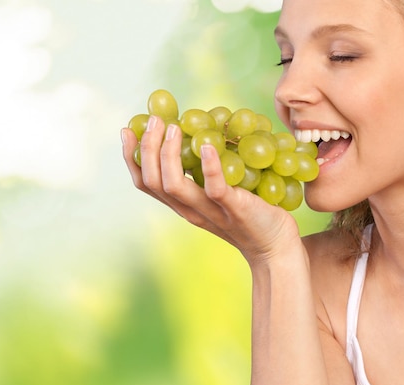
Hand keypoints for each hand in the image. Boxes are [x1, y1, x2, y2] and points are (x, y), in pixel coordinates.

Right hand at [121, 115, 303, 264]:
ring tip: (173, 128)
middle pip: (154, 182)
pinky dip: (209, 167)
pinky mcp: (234, 209)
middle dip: (148, 149)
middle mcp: (190, 210)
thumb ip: (203, 174)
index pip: (145, 183)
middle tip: (154, 120)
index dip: (131, 157)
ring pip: (175, 187)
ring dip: (169, 154)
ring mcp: (210, 211)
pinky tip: (206, 145)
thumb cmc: (249, 214)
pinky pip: (215, 189)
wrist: (275, 247)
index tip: (128, 130)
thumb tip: (198, 136)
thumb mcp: (217, 194)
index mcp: (182, 205)